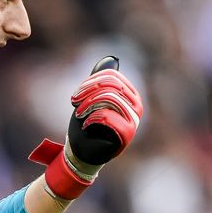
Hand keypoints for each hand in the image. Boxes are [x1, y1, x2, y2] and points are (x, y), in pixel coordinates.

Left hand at [28, 56, 142, 200]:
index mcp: (129, 95)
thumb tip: (112, 59)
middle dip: (88, 91)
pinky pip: (108, 116)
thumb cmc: (87, 125)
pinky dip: (92, 118)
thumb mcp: (91, 97)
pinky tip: (86, 125)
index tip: (76, 95)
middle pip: (111, 85)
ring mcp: (134, 120)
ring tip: (79, 113)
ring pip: (110, 98)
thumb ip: (101, 80)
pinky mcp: (127, 134)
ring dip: (88, 104)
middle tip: (75, 103)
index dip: (90, 82)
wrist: (83, 153)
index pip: (112, 76)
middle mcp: (136, 106)